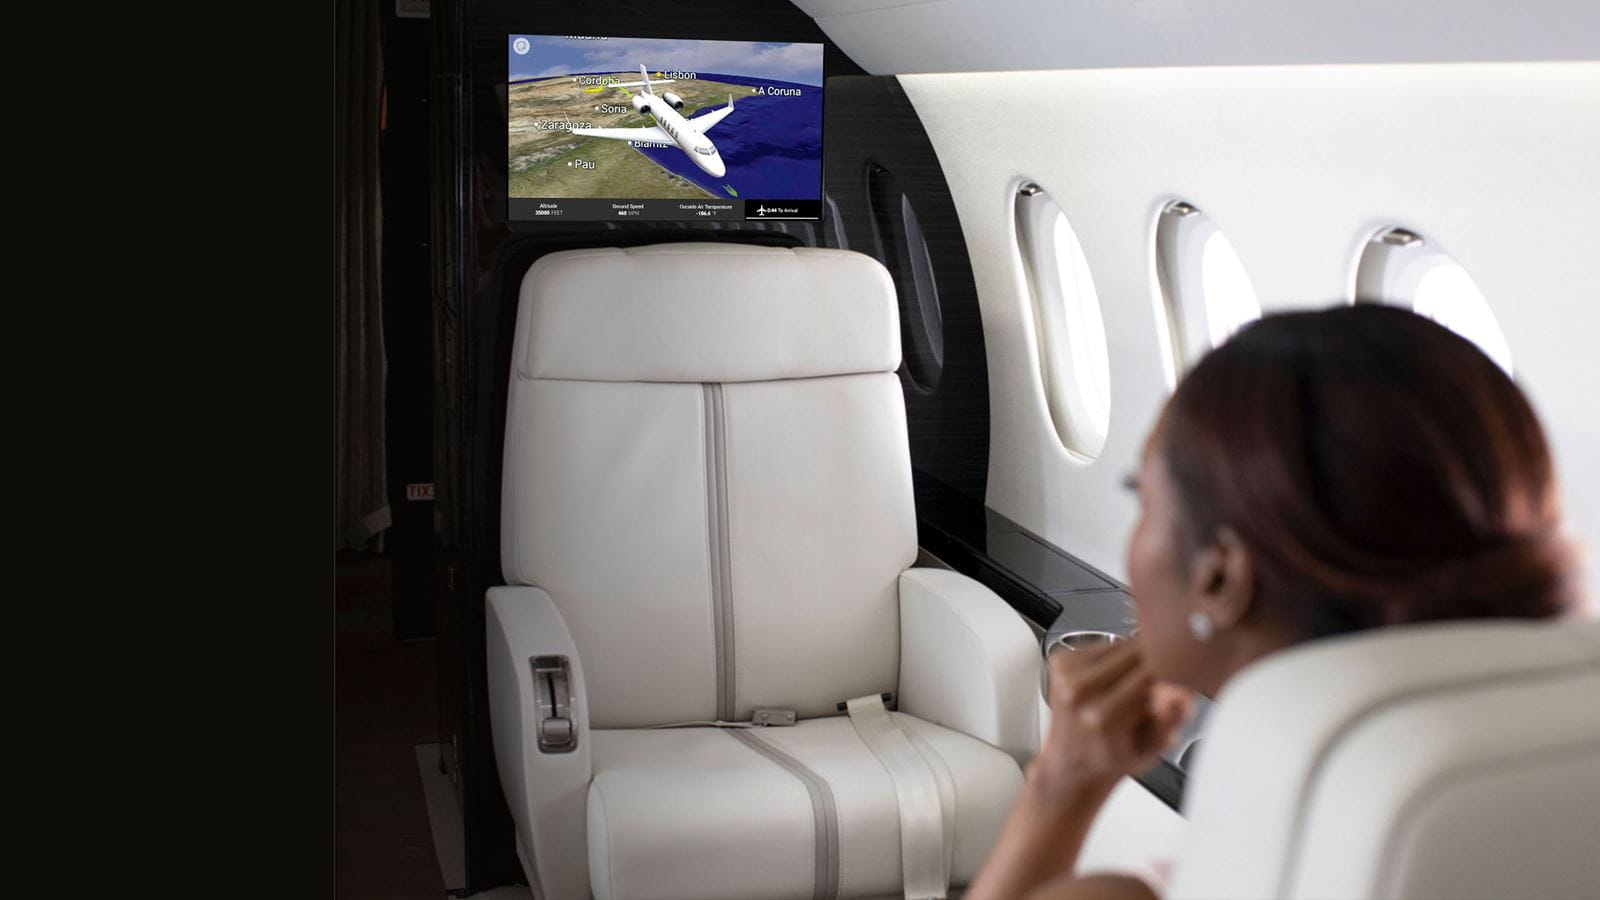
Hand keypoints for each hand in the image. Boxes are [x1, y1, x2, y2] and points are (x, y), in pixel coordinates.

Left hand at [1030, 639, 1192, 803]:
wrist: (1071, 764)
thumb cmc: (1110, 758)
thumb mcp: (1150, 750)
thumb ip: (1169, 721)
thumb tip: (1179, 694)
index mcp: (1103, 716)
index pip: (1151, 670)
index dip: (1172, 670)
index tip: (1180, 679)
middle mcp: (1079, 691)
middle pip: (1135, 652)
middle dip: (1153, 663)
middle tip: (1156, 689)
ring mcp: (1066, 674)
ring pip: (1121, 644)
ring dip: (1134, 658)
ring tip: (1132, 689)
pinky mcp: (1060, 660)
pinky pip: (1103, 645)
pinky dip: (1115, 657)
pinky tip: (1113, 681)